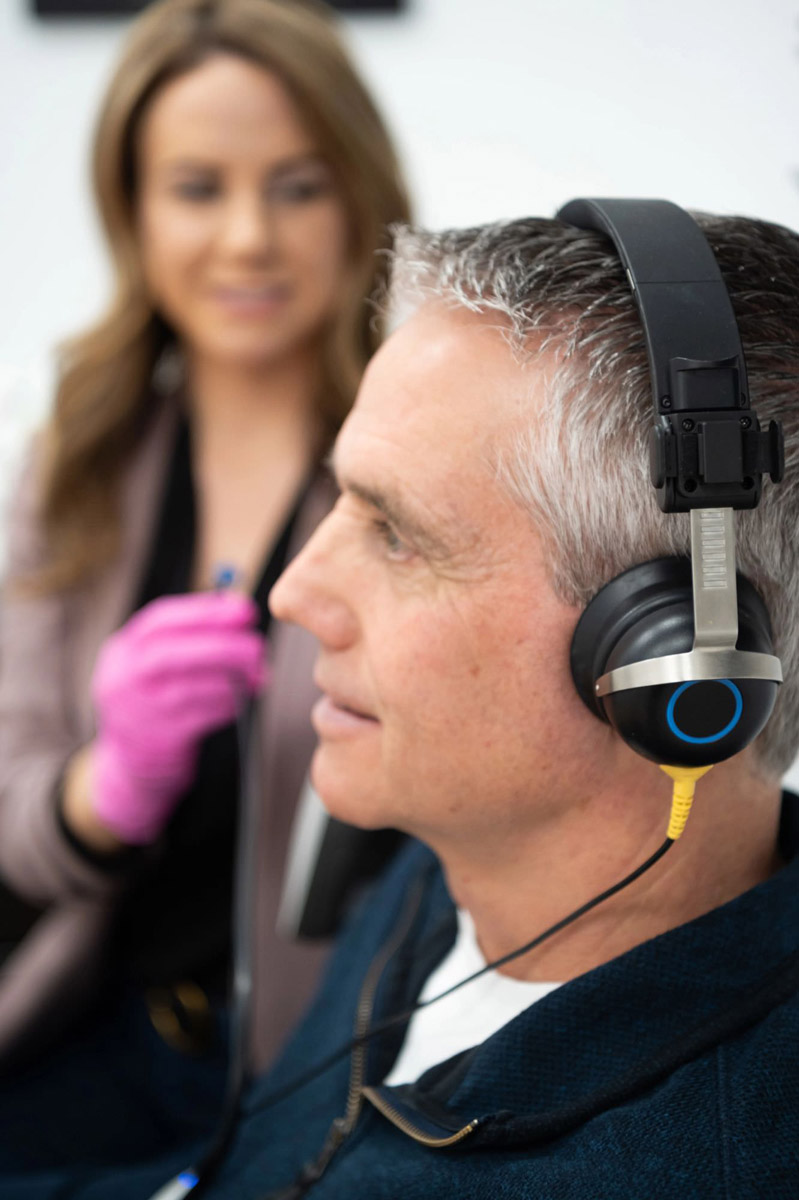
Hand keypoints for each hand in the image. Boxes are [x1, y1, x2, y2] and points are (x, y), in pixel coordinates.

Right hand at [90, 592, 265, 843]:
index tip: (244, 610)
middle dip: (222, 645)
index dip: (205, 612)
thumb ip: (186, 638)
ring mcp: (138, 712)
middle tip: (257, 646)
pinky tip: (242, 698)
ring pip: (190, 688)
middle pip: (173, 653)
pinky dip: (227, 704)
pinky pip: (201, 718)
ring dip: (232, 678)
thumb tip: (235, 609)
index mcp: (122, 651)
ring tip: (258, 674)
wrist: (132, 765)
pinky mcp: (160, 740)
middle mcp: (122, 679)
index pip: (161, 620)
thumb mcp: (153, 665)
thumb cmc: (154, 704)